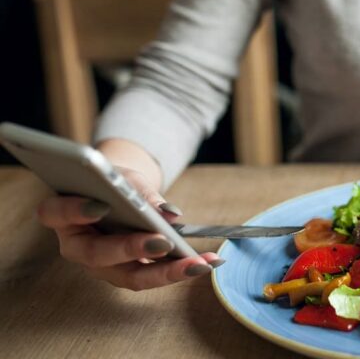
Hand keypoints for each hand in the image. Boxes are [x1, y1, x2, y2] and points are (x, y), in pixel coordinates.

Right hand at [36, 167, 221, 290]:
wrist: (115, 193)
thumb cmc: (113, 183)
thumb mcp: (125, 177)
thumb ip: (141, 193)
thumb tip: (170, 215)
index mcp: (63, 215)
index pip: (57, 213)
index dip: (76, 211)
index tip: (101, 206)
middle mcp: (78, 246)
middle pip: (98, 254)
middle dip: (132, 249)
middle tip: (164, 243)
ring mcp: (102, 264)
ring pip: (130, 276)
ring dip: (169, 271)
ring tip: (201, 263)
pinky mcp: (127, 272)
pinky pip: (152, 275)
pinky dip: (181, 268)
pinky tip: (208, 262)